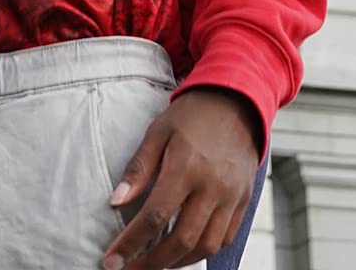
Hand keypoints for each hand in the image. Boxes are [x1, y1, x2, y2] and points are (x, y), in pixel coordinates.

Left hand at [103, 86, 258, 269]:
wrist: (235, 101)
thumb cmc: (192, 116)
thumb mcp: (158, 132)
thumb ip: (138, 168)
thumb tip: (115, 201)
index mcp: (186, 166)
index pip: (154, 216)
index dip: (131, 243)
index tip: (111, 260)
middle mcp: (212, 186)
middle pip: (181, 240)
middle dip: (151, 263)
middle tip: (129, 269)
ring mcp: (232, 196)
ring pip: (205, 246)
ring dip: (177, 262)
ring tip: (154, 263)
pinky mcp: (244, 201)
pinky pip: (224, 239)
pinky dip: (202, 251)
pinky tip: (183, 250)